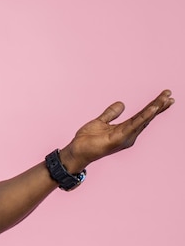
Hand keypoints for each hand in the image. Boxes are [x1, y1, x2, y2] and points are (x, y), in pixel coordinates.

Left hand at [60, 89, 174, 171]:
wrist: (77, 151)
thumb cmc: (88, 140)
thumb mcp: (100, 122)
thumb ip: (111, 113)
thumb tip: (122, 104)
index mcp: (125, 129)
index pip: (142, 116)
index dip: (153, 107)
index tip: (164, 97)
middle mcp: (129, 134)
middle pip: (146, 117)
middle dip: (158, 106)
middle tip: (169, 94)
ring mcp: (125, 136)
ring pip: (142, 119)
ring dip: (154, 109)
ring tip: (165, 99)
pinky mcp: (119, 138)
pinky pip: (133, 125)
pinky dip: (143, 117)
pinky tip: (151, 109)